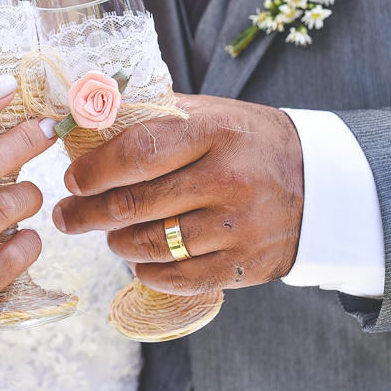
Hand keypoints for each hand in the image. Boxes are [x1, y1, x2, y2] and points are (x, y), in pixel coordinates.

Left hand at [53, 95, 303, 294]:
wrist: (322, 186)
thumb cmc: (251, 144)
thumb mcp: (214, 113)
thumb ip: (157, 114)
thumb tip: (91, 115)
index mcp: (215, 132)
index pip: (138, 152)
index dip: (95, 170)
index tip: (72, 179)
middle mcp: (227, 180)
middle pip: (135, 204)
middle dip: (87, 213)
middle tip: (68, 214)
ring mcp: (237, 228)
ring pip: (150, 245)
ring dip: (115, 242)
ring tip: (108, 233)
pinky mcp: (242, 266)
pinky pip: (175, 277)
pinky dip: (146, 270)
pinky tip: (139, 259)